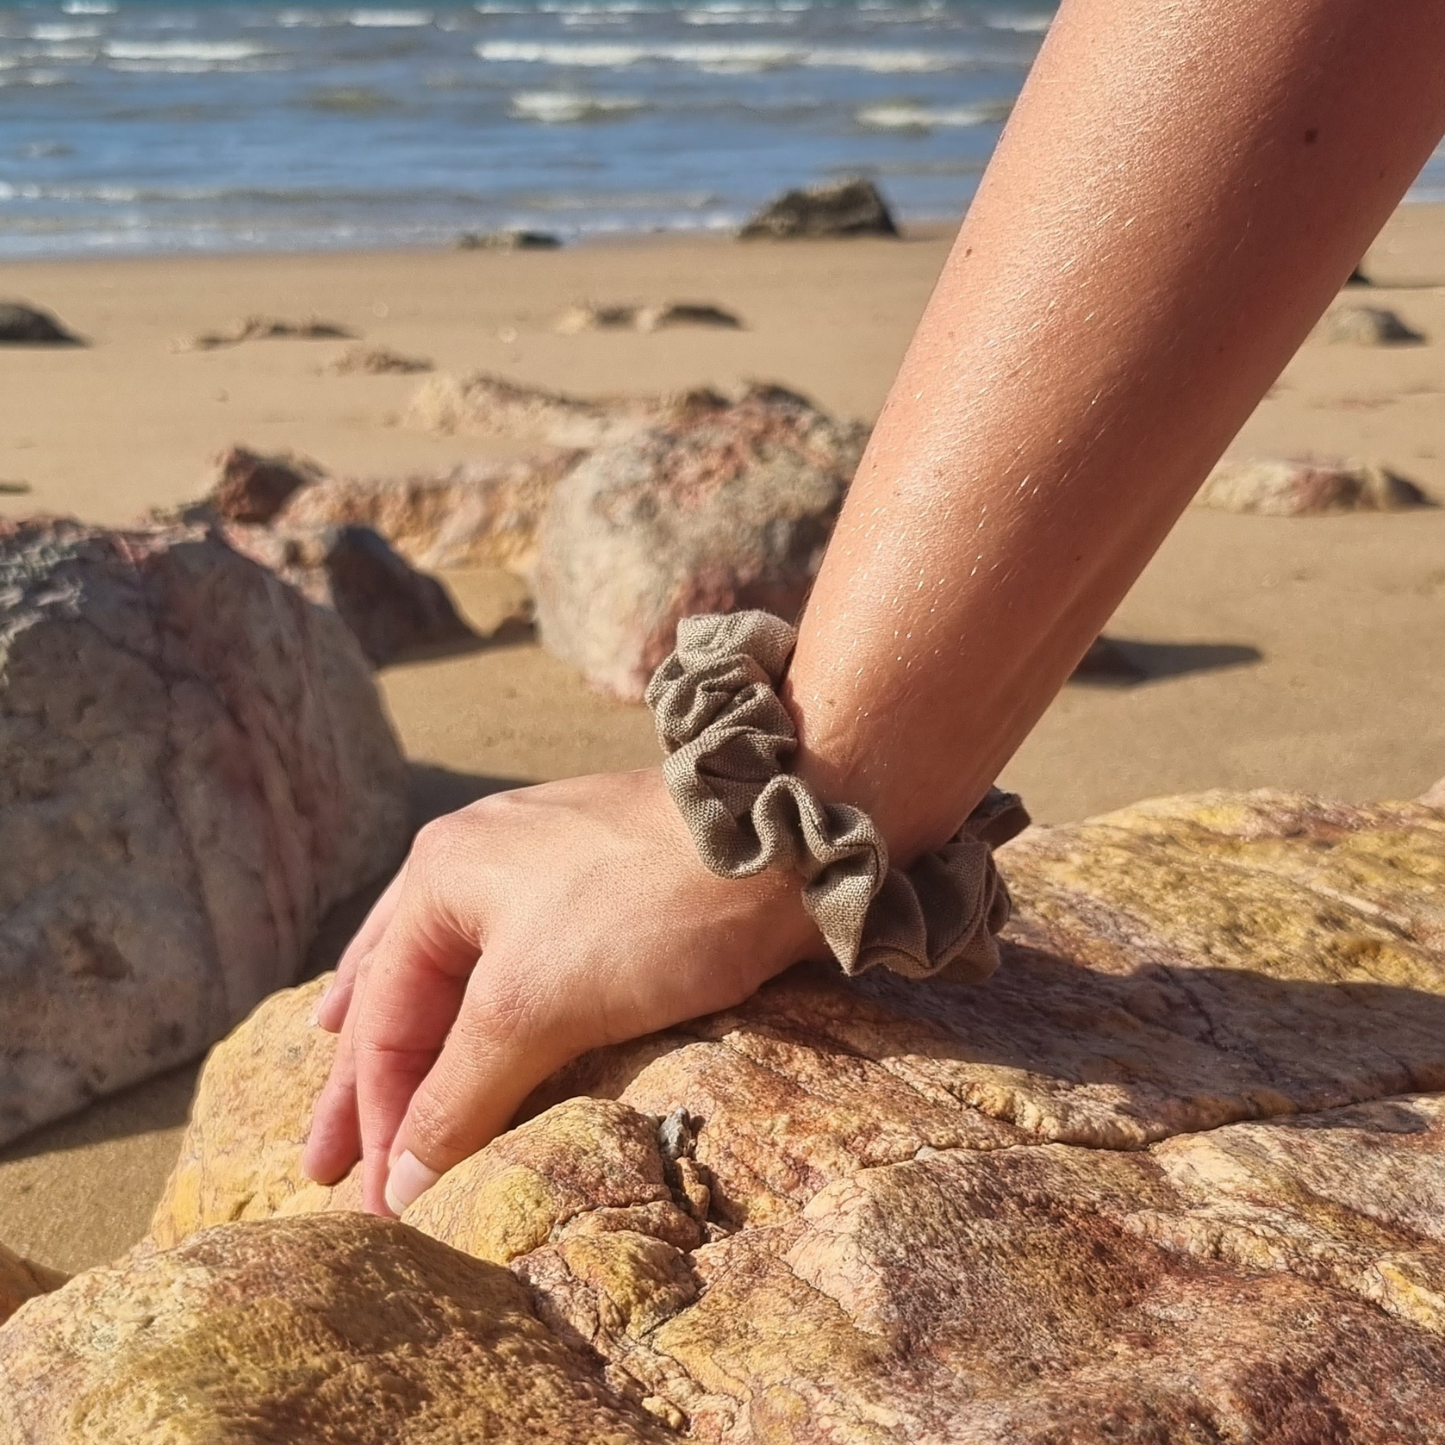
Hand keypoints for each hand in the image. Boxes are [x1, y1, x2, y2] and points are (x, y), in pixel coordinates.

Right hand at [302, 768, 822, 1215]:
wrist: (777, 837)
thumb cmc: (645, 909)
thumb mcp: (535, 1005)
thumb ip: (461, 1094)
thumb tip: (401, 1183)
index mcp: (441, 876)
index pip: (385, 1019)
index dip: (377, 1119)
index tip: (372, 1205)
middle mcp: (476, 858)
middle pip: (400, 990)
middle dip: (366, 1082)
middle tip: (319, 1164)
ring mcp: (540, 864)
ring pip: (454, 970)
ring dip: (415, 1038)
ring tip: (358, 1074)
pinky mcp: (600, 884)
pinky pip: (513, 960)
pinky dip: (480, 1007)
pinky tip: (474, 1018)